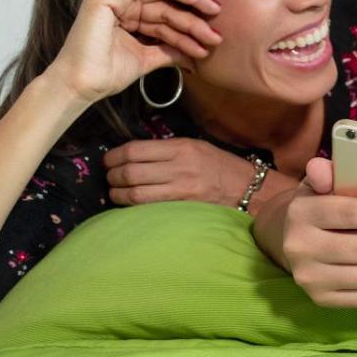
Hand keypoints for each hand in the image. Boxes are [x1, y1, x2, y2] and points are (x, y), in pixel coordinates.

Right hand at [44, 0, 222, 103]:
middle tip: (217, 34)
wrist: (83, 85)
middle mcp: (121, 4)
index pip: (165, 16)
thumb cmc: (107, 74)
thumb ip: (169, 50)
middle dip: (194, 19)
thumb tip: (194, 52)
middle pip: (166, 6)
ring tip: (209, 26)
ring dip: (188, 8)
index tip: (213, 34)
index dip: (190, 23)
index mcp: (128, 18)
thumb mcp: (147, 59)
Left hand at [104, 138, 256, 207]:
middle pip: (130, 172)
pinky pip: (147, 208)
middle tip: (110, 177)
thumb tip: (132, 155)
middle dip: (112, 176)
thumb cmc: (219, 165)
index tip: (108, 160)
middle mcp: (179, 168)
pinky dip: (131, 206)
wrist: (248, 189)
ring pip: (134, 194)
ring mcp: (180, 191)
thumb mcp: (195, 146)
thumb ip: (166, 150)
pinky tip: (127, 204)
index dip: (114, 156)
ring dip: (117, 194)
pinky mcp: (181, 209)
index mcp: (181, 148)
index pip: (135, 150)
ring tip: (115, 192)